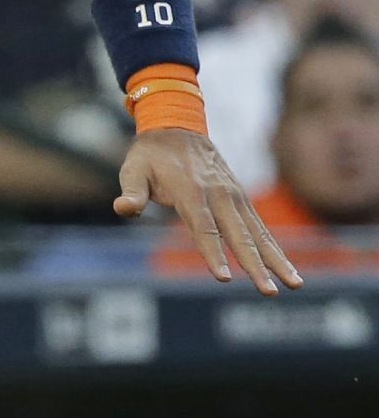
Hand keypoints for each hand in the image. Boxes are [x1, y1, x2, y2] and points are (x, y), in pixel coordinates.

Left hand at [115, 130, 301, 294]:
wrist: (177, 126)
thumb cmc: (150, 155)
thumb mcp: (133, 169)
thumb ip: (131, 192)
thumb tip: (124, 209)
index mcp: (192, 190)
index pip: (203, 227)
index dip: (212, 252)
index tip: (223, 277)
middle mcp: (219, 194)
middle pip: (239, 235)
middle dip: (254, 265)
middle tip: (268, 291)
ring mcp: (234, 196)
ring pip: (258, 233)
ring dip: (277, 260)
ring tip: (295, 284)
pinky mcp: (241, 200)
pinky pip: (260, 228)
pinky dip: (275, 249)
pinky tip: (288, 270)